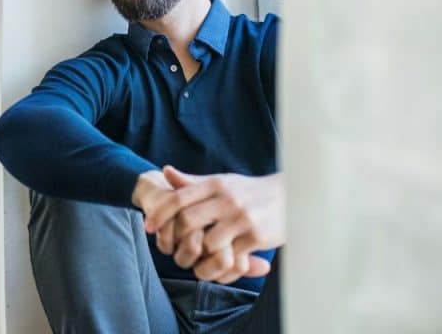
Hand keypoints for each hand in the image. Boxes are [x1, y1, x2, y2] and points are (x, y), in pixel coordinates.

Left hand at [148, 166, 284, 282]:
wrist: (293, 197)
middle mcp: (228, 199)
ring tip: (196, 264)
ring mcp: (242, 219)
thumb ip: (192, 182)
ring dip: (199, 259)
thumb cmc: (249, 191)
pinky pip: (232, 259)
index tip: (148, 227)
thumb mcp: (221, 182)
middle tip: (173, 249)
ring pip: (208, 244)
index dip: (160, 214)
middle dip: (177, 237)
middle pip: (189, 221)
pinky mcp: (257, 237)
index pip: (179, 198)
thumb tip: (165, 172)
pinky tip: (219, 268)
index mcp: (216, 184)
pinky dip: (222, 268)